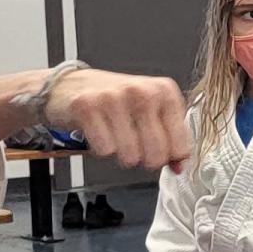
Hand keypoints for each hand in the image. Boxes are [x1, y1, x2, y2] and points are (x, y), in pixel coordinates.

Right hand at [48, 69, 190, 169]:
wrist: (72, 85)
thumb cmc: (115, 100)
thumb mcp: (150, 112)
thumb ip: (170, 138)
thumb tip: (179, 166)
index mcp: (164, 91)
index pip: (181, 145)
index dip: (169, 158)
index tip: (161, 154)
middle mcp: (142, 91)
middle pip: (156, 155)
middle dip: (145, 160)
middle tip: (134, 147)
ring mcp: (114, 98)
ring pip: (130, 156)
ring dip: (121, 154)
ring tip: (115, 137)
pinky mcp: (88, 107)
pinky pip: (105, 150)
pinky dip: (101, 148)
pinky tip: (99, 132)